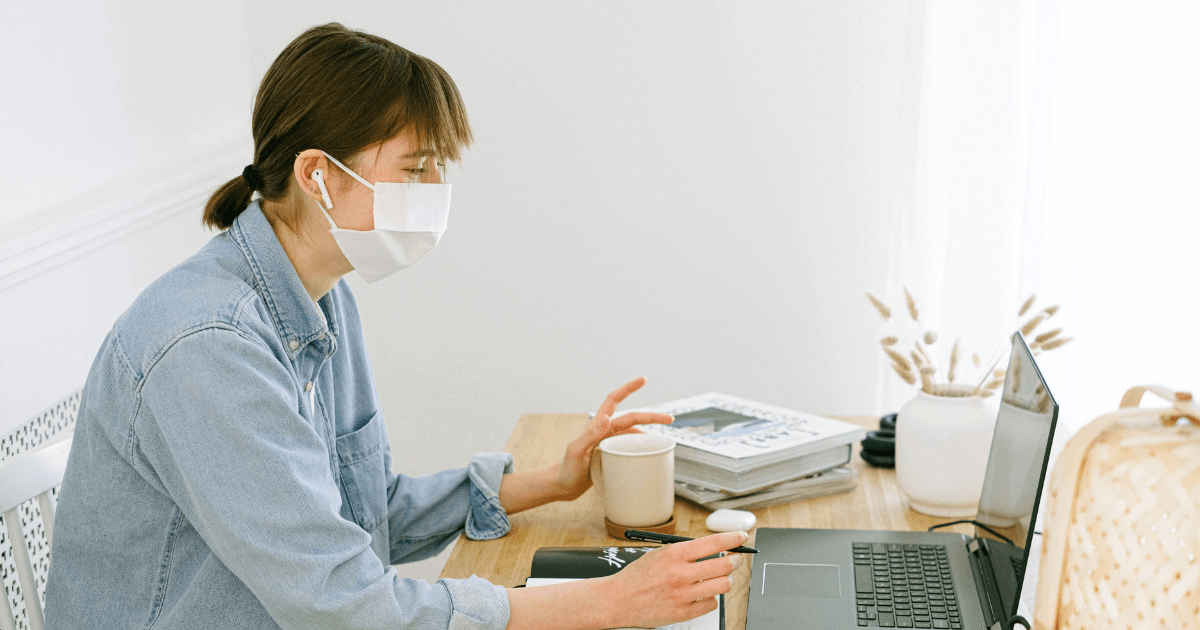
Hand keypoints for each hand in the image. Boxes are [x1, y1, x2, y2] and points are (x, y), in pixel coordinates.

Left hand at [553, 377, 672, 500]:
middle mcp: (605, 431)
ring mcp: (609, 443)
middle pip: (632, 418)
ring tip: (664, 441)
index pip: (614, 401)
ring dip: (649, 433)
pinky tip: (649, 454)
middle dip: (652, 416)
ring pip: (634, 434)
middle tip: (670, 419)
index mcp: (597, 426)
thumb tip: (607, 418)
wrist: (562, 486)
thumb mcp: (576, 452)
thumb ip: (589, 435)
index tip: (643, 380)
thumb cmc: (566, 470)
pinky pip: (630, 447)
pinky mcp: (612, 455)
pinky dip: (642, 448)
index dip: (628, 389)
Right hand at [598, 532, 747, 627]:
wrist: (618, 600)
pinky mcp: (683, 613)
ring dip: (726, 580)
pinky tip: (702, 594)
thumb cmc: (638, 576)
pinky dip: (710, 598)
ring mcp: (683, 595)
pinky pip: (711, 604)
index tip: (742, 537)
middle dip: (736, 560)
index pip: (715, 543)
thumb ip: (685, 552)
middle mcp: (680, 574)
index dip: (734, 539)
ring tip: (720, 577)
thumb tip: (715, 548)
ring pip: (723, 586)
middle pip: (725, 565)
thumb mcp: (659, 554)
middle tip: (736, 559)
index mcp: (674, 554)